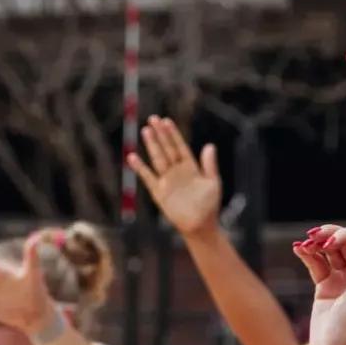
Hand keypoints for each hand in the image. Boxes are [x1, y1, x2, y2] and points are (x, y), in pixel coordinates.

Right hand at [127, 115, 221, 237]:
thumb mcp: (213, 183)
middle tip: (152, 118)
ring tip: (146, 131)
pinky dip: (140, 168)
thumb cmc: (209, 206)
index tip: (166, 121)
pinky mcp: (159, 192)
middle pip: (167, 149)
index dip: (173, 134)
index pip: (180, 146)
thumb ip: (210, 165)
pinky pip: (148, 177)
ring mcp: (167, 181)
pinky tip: (132, 157)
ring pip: (158, 159)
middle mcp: (177, 171)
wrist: (200, 226)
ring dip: (152, 145)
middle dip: (160, 134)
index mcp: (190, 167)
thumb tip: (210, 145)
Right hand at [294, 226, 345, 344]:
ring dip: (317, 243)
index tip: (331, 244)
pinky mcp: (324, 288)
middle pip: (345, 242)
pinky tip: (298, 249)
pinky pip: (316, 265)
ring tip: (304, 244)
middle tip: (314, 238)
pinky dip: (307, 255)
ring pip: (328, 252)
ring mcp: (340, 280)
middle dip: (329, 235)